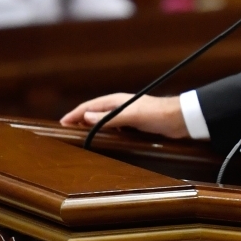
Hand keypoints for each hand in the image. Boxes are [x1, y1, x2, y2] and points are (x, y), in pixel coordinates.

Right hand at [60, 94, 189, 139]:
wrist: (179, 119)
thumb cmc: (156, 114)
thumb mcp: (131, 116)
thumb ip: (109, 117)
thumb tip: (85, 116)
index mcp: (115, 100)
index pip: (88, 106)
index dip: (74, 114)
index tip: (62, 123)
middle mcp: (119, 106)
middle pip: (94, 112)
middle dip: (79, 119)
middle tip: (67, 131)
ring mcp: (126, 115)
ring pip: (103, 120)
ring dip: (91, 127)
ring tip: (81, 136)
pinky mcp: (134, 124)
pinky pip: (113, 128)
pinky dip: (104, 132)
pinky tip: (103, 140)